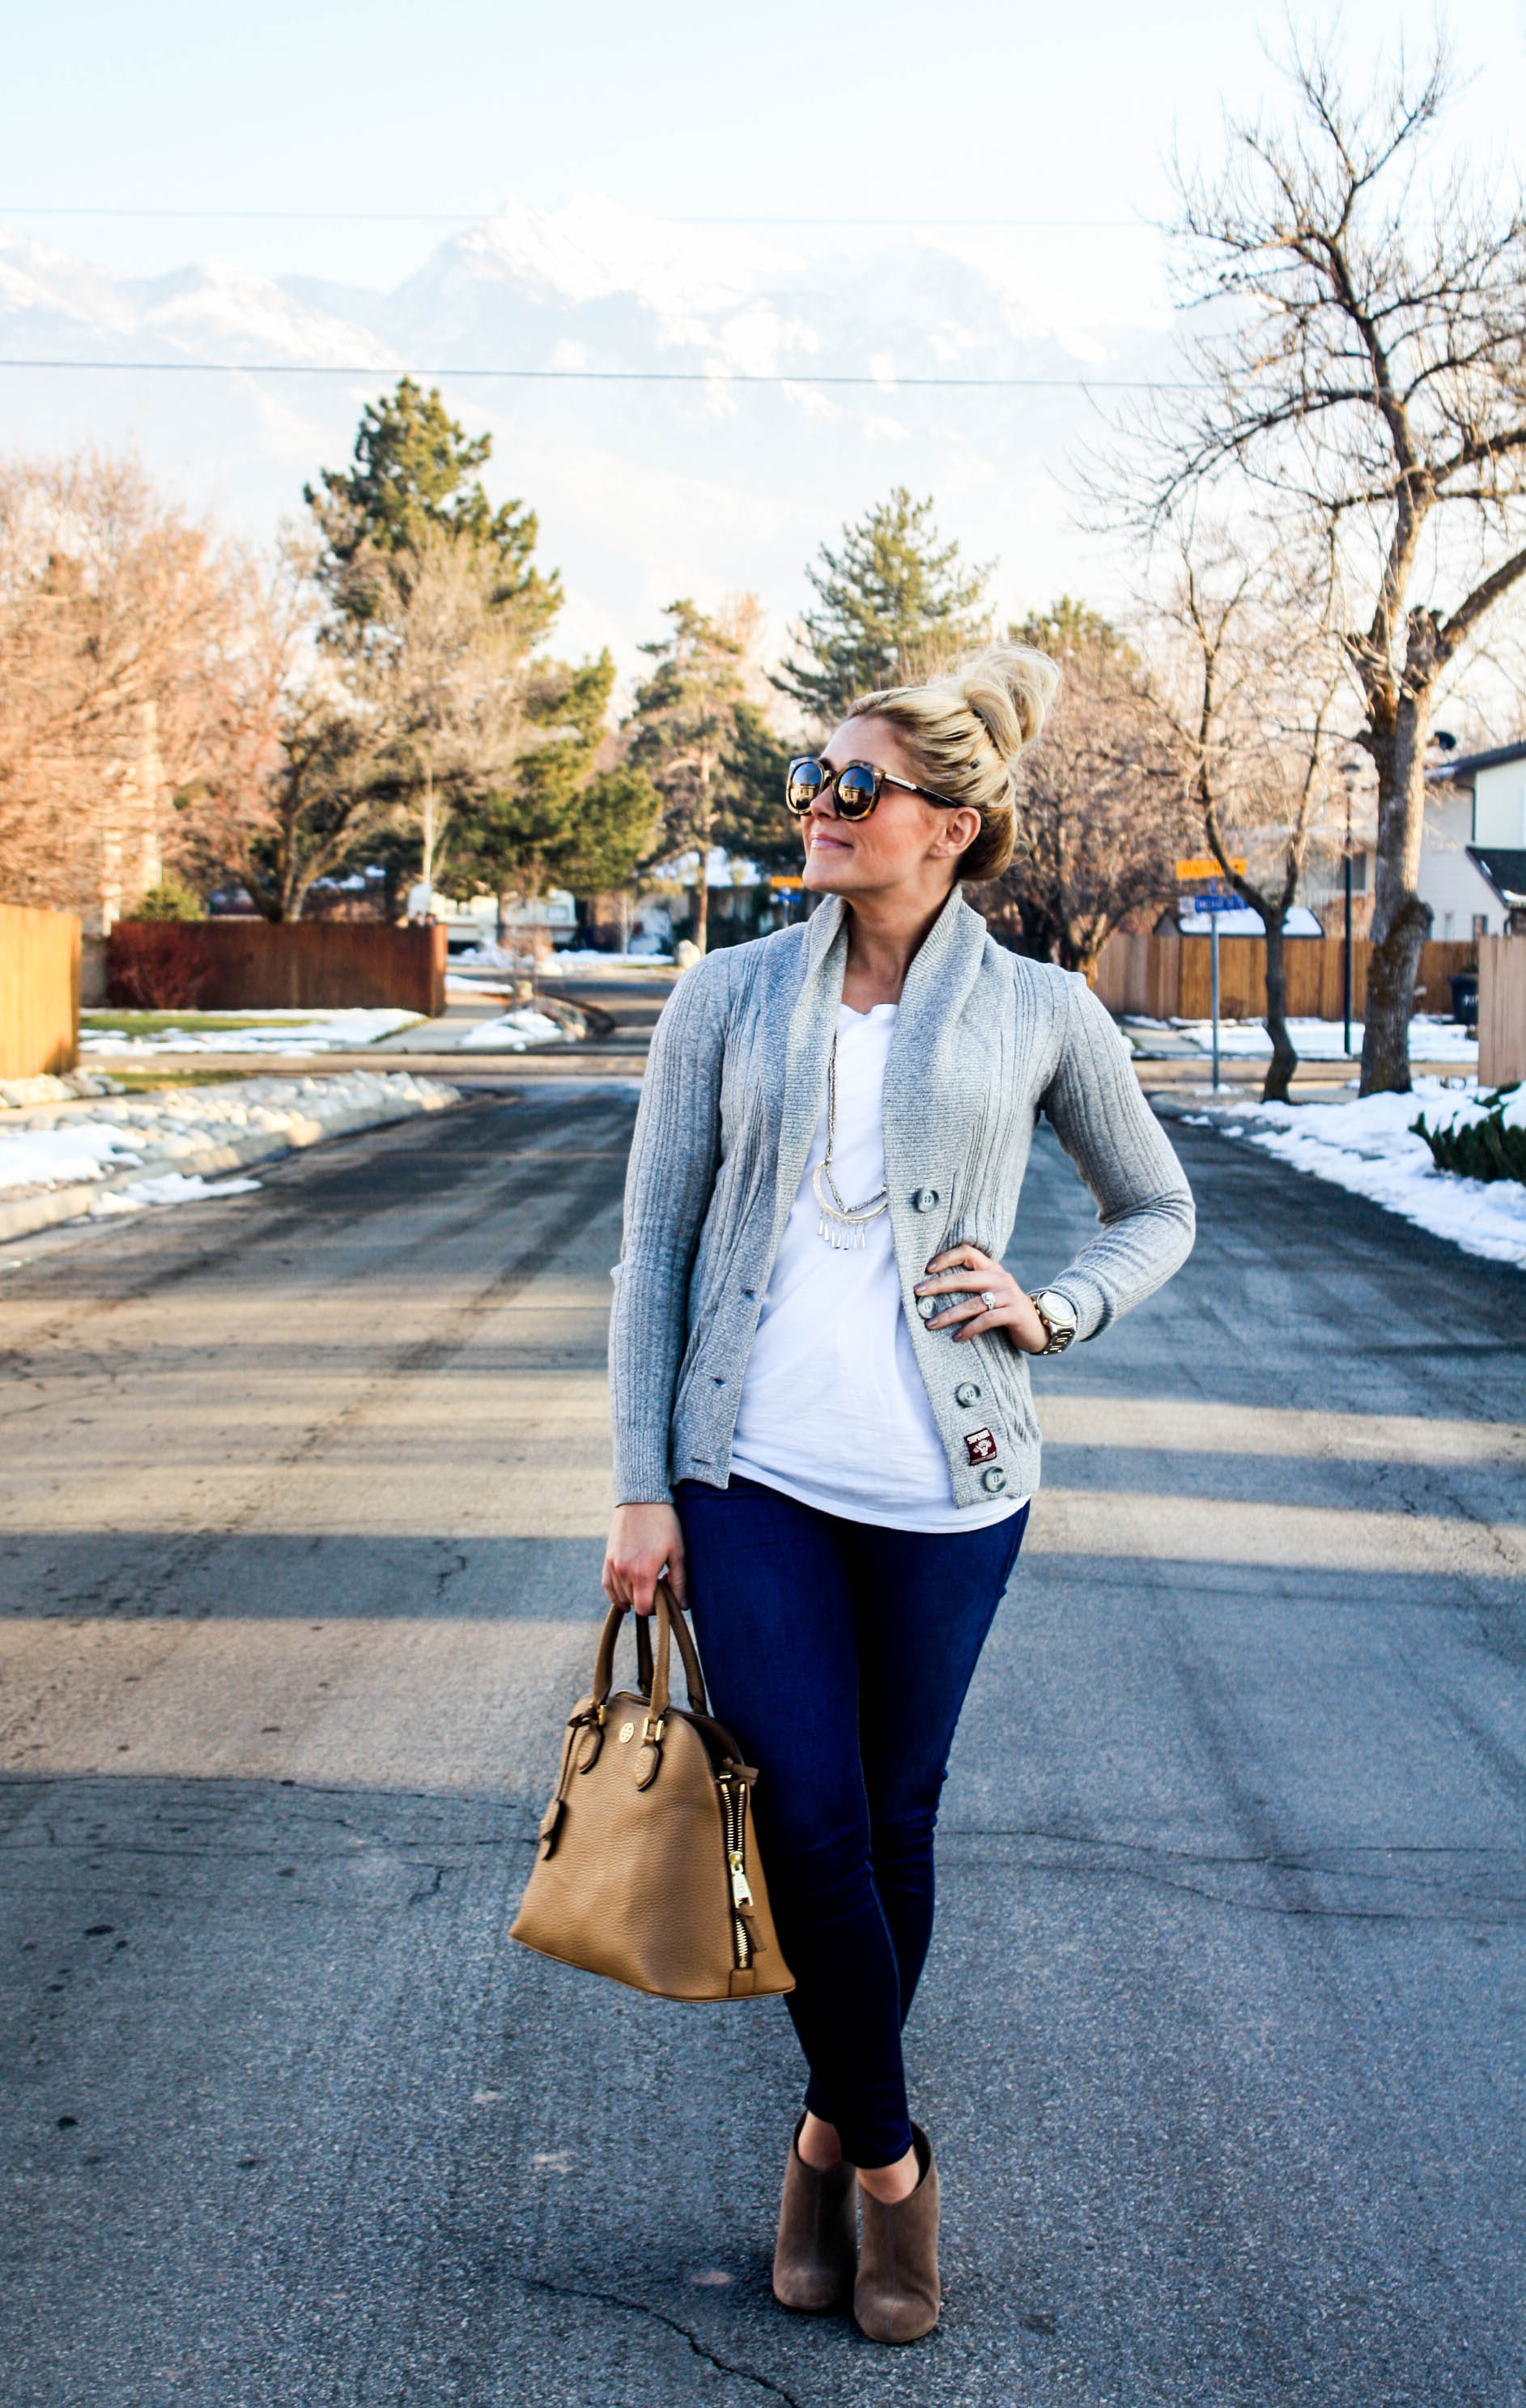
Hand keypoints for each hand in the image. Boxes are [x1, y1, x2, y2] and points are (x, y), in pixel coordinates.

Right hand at [602, 1501, 686, 1616]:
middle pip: (633, 1602)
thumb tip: (682, 1606)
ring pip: (620, 1595)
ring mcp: (612, 1564)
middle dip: (648, 1598)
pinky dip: (616, 1593)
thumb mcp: (678, 1552)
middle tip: (661, 1582)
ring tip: (648, 1579)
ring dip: (634, 1594)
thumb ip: (679, 1582)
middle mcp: (623, 1571)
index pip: (644, 1608)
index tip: (666, 1597)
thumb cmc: (664, 1524)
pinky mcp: (607, 1558)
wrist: (641, 1498)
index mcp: (642, 1572)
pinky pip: (607, 1585)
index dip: (656, 1608)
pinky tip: (627, 1593)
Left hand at [914, 1244, 1049, 1353]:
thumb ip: (973, 1286)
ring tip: (930, 1324)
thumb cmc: (1007, 1309)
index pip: (968, 1252)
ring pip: (972, 1304)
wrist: (1040, 1325)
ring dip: (948, 1315)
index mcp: (993, 1269)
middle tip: (918, 1292)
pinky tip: (957, 1337)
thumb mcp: (992, 1292)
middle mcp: (1000, 1278)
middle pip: (964, 1278)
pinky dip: (969, 1329)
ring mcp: (1009, 1295)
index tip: (927, 1269)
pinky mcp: (1014, 1313)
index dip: (947, 1257)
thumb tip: (934, 1289)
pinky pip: (986, 1320)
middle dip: (938, 1285)